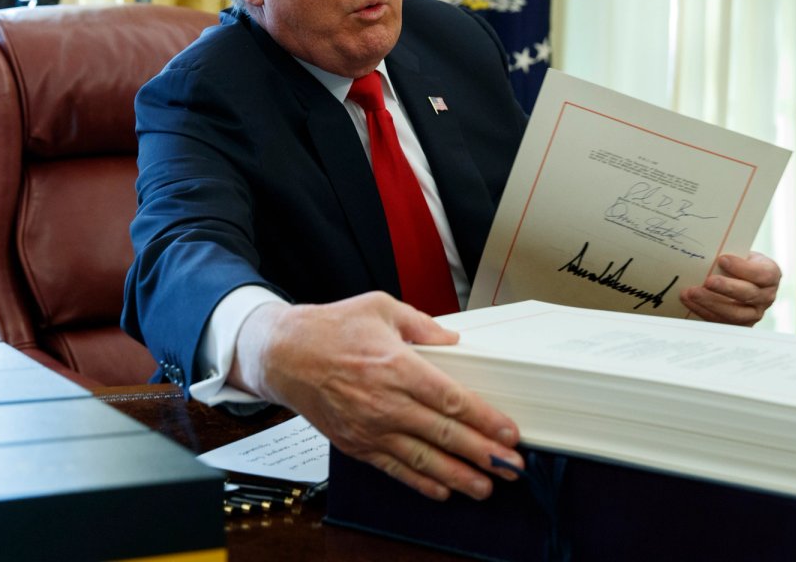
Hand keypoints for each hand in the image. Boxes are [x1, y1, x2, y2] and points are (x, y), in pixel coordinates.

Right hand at [230, 292, 522, 500]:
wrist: (284, 354)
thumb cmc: (331, 329)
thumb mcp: (380, 307)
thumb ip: (422, 324)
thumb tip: (452, 340)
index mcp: (397, 366)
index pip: (451, 400)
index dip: (485, 420)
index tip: (509, 432)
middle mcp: (386, 402)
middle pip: (445, 435)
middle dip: (483, 453)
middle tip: (511, 466)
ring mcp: (370, 427)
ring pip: (423, 459)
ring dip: (459, 476)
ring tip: (486, 487)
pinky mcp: (356, 443)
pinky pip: (394, 469)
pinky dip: (420, 482)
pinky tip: (442, 489)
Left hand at [678, 251, 779, 325]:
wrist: (742, 278)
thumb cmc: (741, 263)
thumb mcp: (742, 254)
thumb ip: (731, 254)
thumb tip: (709, 254)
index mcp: (771, 275)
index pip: (762, 274)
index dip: (742, 268)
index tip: (722, 259)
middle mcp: (766, 296)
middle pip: (749, 294)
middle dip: (726, 288)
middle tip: (707, 281)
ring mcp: (755, 314)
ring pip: (735, 313)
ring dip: (711, 303)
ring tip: (692, 292)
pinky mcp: (739, 325)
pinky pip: (721, 322)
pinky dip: (703, 311)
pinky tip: (689, 301)